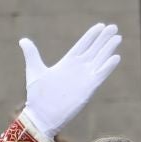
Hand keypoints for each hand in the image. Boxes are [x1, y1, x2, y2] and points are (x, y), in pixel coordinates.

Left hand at [19, 24, 122, 139]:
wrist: (42, 116)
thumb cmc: (37, 96)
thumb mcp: (34, 71)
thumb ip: (32, 54)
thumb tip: (23, 40)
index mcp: (67, 63)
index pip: (82, 45)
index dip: (91, 36)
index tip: (100, 25)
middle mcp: (78, 69)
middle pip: (94, 50)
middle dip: (103, 38)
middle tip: (113, 27)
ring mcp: (84, 78)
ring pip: (99, 60)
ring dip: (108, 49)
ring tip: (117, 37)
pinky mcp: (88, 89)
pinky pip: (100, 75)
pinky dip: (108, 67)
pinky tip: (116, 57)